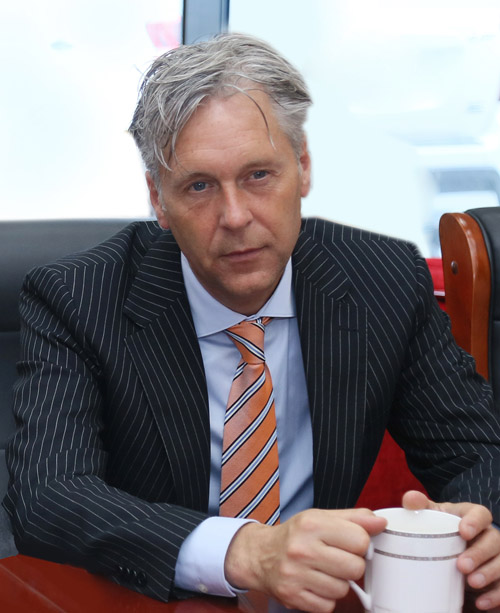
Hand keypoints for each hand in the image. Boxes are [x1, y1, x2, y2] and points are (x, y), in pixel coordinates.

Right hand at [224, 508, 386, 612]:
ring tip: (324, 571)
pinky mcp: (293, 597)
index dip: (360, 543)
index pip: (360, 540)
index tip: (349, 543)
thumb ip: (354, 518)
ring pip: (343, 589)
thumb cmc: (296, 535)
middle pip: (355, 568)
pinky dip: (325, 598)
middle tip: (337, 558)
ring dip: (338, 582)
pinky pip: (328, 606)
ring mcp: (295, 574)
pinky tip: (315, 584)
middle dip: (351, 565)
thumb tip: (380, 522)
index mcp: (312, 524)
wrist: (260, 555)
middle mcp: (302, 548)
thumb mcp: (321, 517)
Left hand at [403, 490, 499, 610]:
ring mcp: (497, 556)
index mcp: (472, 517)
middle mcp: (489, 535)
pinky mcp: (498, 577)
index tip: (463, 531)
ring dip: (489, 573)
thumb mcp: (432, 516)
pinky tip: (481, 602)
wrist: (451, 549)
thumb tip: (410, 499)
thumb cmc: (442, 528)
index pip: (481, 514)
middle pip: (493, 540)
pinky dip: (494, 595)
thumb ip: (421, 506)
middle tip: (462, 565)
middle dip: (479, 553)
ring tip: (472, 583)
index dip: (475, 521)